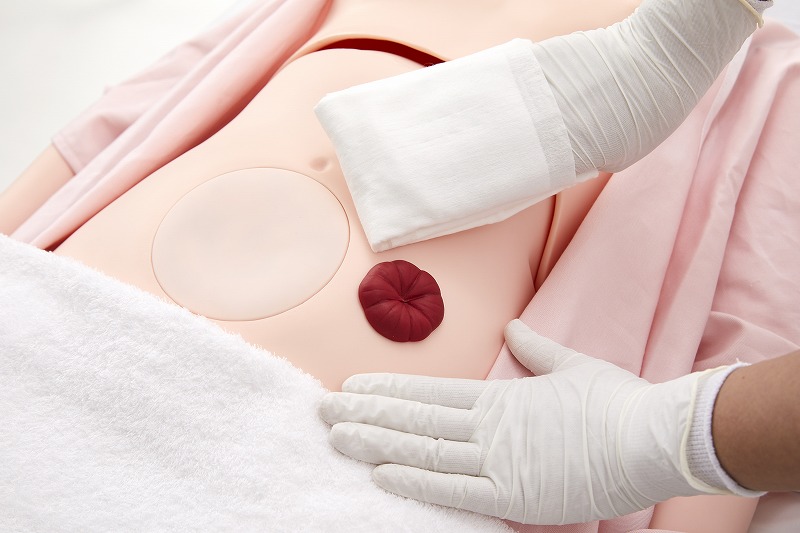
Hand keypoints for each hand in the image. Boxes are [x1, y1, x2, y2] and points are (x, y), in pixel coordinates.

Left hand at [320, 320, 722, 524]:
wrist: (653, 437)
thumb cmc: (616, 402)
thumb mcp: (572, 366)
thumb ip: (536, 349)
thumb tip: (514, 328)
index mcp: (501, 397)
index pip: (430, 392)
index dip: (387, 391)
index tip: (351, 388)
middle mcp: (490, 426)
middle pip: (415, 419)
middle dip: (366, 414)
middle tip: (322, 410)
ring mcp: (499, 460)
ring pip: (424, 449)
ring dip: (377, 443)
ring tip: (337, 436)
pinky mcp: (514, 495)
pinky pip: (454, 488)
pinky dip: (415, 480)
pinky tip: (380, 474)